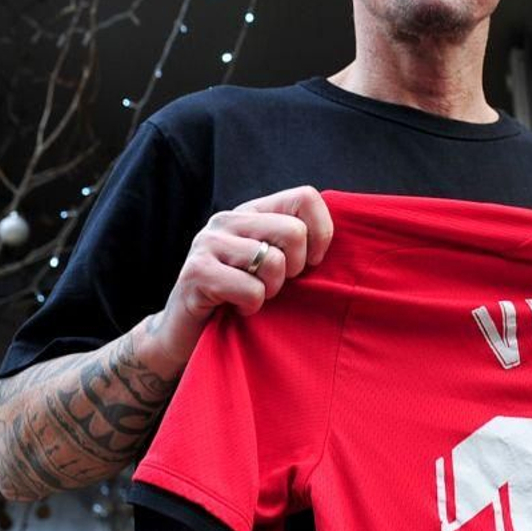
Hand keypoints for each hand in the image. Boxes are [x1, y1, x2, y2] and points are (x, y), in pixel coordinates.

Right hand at [152, 186, 334, 360]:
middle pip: (294, 232)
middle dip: (295, 270)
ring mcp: (208, 242)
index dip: (321, 234)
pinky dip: (251, 307)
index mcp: (253, 211)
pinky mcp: (196, 272)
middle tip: (275, 286)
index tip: (312, 264)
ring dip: (271, 291)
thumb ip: (300, 245)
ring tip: (253, 297)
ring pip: (273, 262)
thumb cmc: (241, 299)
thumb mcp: (275, 265)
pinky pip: (251, 290)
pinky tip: (235, 309)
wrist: (185, 334)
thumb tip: (346, 241)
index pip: (306, 196)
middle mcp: (228, 219)